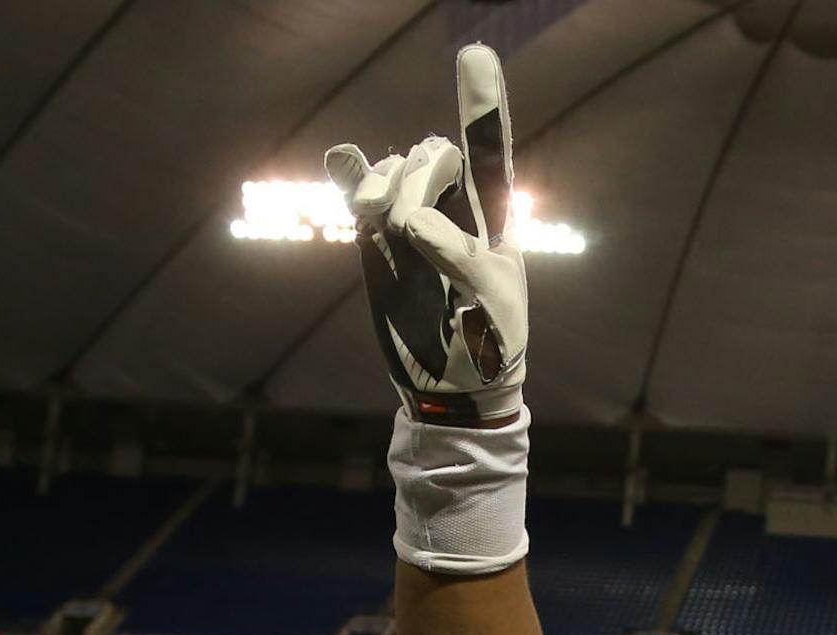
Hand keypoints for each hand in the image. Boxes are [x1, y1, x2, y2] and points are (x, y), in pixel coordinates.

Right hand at [325, 45, 524, 426]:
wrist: (454, 382)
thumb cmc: (491, 344)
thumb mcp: (490, 308)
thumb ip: (457, 258)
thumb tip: (411, 220)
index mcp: (495, 217)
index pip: (489, 150)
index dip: (482, 103)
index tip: (474, 51)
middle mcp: (453, 206)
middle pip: (432, 155)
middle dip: (419, 179)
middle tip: (413, 233)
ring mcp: (411, 216)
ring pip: (393, 171)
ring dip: (382, 187)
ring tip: (382, 226)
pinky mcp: (377, 237)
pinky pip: (358, 189)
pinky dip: (348, 172)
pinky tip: (341, 159)